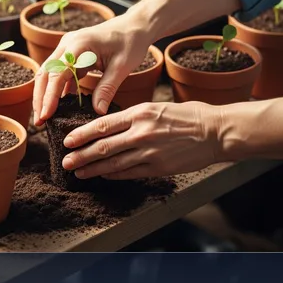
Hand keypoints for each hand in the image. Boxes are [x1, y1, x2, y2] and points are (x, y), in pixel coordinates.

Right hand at [32, 12, 153, 125]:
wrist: (134, 25)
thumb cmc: (130, 41)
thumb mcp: (122, 66)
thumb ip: (107, 88)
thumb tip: (98, 112)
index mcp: (78, 45)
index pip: (57, 74)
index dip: (49, 97)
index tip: (46, 116)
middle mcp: (67, 45)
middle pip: (45, 74)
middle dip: (40, 98)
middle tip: (39, 122)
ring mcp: (67, 48)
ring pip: (48, 74)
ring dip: (45, 95)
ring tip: (45, 117)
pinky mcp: (71, 55)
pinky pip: (59, 74)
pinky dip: (57, 90)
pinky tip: (58, 106)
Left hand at [61, 101, 224, 179]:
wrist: (216, 132)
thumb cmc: (189, 116)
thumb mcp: (158, 106)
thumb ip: (134, 116)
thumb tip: (111, 125)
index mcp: (140, 113)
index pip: (102, 125)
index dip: (82, 135)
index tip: (68, 141)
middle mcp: (141, 133)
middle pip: (103, 147)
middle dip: (81, 156)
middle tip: (66, 162)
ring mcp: (150, 152)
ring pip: (113, 163)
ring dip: (93, 169)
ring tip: (79, 173)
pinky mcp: (159, 168)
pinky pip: (130, 173)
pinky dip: (114, 175)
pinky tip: (103, 175)